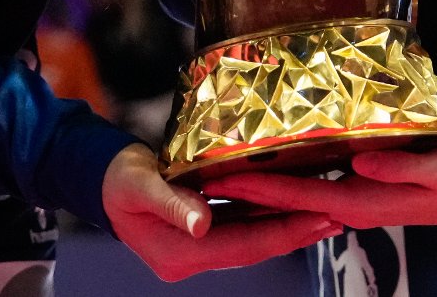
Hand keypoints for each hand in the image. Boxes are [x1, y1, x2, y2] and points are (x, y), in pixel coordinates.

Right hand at [101, 143, 339, 281]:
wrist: (101, 180)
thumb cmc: (118, 178)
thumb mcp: (141, 185)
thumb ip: (172, 203)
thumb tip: (202, 224)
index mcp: (178, 253)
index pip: (242, 246)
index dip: (281, 233)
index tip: (317, 217)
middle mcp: (190, 257)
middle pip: (252, 247)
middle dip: (294, 233)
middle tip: (335, 217)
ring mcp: (196, 248)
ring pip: (250, 240)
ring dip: (285, 227)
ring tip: (324, 213)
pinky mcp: (200, 235)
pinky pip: (240, 229)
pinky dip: (266, 218)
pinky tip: (290, 206)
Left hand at [208, 139, 436, 230]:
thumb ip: (404, 167)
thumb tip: (361, 162)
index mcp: (371, 202)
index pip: (303, 196)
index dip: (261, 188)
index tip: (222, 177)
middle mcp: (360, 202)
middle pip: (293, 195)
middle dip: (249, 186)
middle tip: (205, 170)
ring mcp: (365, 195)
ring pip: (305, 189)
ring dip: (269, 180)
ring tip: (230, 162)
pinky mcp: (372, 183)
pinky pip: (325, 179)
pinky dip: (297, 171)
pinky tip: (281, 157)